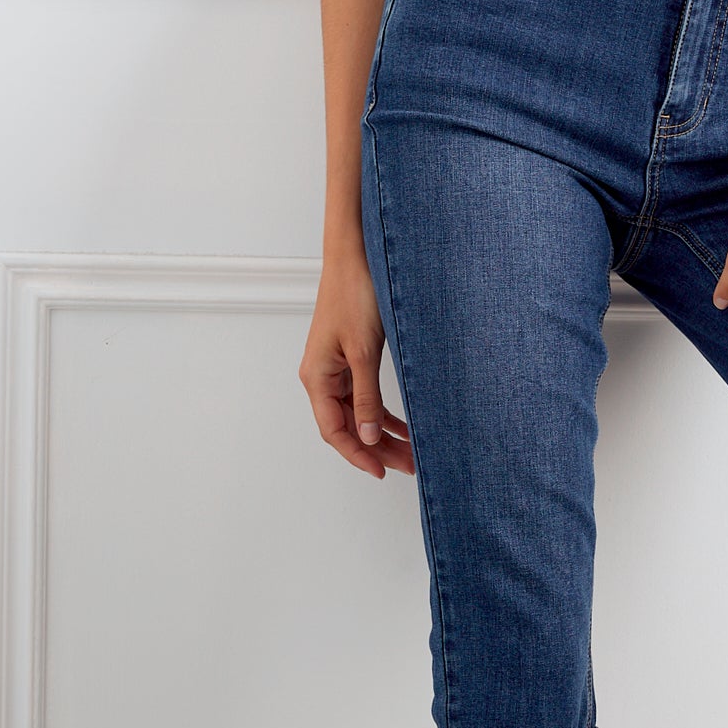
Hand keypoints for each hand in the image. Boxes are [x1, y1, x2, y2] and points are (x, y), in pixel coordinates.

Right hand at [300, 253, 414, 476]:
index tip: (382, 472)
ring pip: (358, 414)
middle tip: (409, 465)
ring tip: (410, 452)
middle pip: (347, 426)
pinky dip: (384, 413)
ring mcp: (336, 369)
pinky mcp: (350, 359)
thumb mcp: (364, 351)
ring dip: (382, 433)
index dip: (358, 454)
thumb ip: (368, 397)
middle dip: (376, 448)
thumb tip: (370, 437)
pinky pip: (364, 396)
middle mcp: (322, 377)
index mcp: (316, 377)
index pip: (334, 431)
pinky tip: (404, 426)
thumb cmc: (354, 294)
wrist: (355, 256)